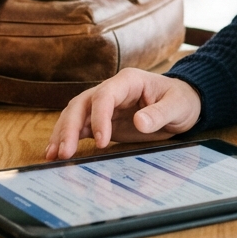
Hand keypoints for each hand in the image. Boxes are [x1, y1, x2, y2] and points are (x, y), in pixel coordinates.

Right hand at [45, 69, 201, 158]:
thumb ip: (159, 114)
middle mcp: (112, 90)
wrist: (183, 104)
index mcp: (128, 81)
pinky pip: (80, 127)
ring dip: (63, 134)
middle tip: (64, 152)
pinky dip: (67, 138)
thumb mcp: (178, 106)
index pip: (105, 96)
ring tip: (53, 156)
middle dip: (70, 128)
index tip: (103, 141)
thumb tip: (140, 122)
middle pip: (82, 104)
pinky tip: (55, 153)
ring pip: (75, 114)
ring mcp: (104, 105)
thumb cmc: (181, 100)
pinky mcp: (102, 120)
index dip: (99, 117)